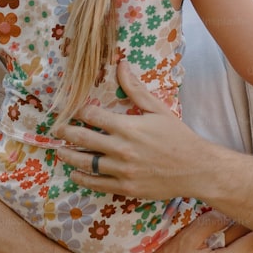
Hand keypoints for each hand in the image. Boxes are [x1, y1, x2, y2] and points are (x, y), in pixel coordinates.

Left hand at [55, 60, 216, 200]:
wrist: (196, 169)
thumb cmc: (178, 137)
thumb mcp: (158, 110)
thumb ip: (135, 90)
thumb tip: (121, 65)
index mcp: (128, 127)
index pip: (92, 115)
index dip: (77, 111)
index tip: (70, 109)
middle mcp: (121, 149)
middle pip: (82, 138)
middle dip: (65, 132)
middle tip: (57, 129)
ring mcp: (122, 170)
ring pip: (86, 162)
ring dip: (69, 156)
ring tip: (60, 152)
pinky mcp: (126, 188)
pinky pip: (97, 183)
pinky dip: (83, 179)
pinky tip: (76, 174)